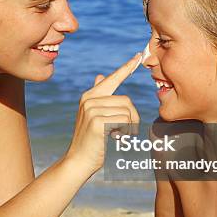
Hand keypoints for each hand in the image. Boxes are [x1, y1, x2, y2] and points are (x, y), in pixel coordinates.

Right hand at [64, 53, 141, 175]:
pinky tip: (114, 139)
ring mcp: (92, 109)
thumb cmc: (91, 141)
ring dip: (128, 127)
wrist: (79, 161)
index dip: (126, 68)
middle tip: (123, 132)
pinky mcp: (96, 121)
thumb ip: (98, 96)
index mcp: (90, 96)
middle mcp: (90, 99)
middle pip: (126, 101)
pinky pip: (123, 121)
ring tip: (117, 136)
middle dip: (131, 118)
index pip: (112, 79)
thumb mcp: (94, 116)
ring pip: (127, 112)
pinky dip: (124, 132)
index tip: (138, 56)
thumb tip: (100, 76)